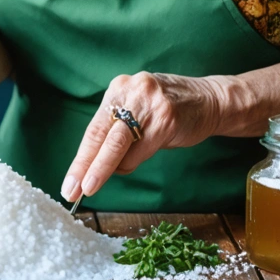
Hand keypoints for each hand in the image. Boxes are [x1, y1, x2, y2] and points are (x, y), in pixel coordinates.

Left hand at [61, 72, 230, 201]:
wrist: (210, 99)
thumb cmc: (169, 112)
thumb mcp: (138, 113)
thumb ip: (118, 134)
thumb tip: (95, 166)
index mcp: (118, 89)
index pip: (93, 128)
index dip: (80, 158)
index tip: (69, 182)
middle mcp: (130, 91)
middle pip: (100, 134)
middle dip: (84, 166)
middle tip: (72, 190)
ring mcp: (148, 103)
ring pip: (118, 143)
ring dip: (103, 169)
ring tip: (91, 187)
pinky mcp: (167, 118)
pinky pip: (142, 148)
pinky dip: (132, 163)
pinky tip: (128, 167)